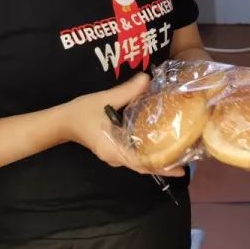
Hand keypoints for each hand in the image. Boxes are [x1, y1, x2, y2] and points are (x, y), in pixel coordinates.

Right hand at [63, 74, 184, 177]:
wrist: (63, 120)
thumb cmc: (82, 112)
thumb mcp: (105, 99)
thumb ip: (127, 91)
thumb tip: (147, 80)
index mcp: (114, 150)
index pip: (142, 164)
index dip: (162, 168)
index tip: (181, 168)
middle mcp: (116, 158)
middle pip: (144, 166)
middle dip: (165, 164)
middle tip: (187, 157)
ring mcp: (115, 156)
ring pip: (140, 162)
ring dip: (157, 159)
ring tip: (178, 151)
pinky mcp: (115, 150)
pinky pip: (135, 155)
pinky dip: (148, 153)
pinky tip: (160, 143)